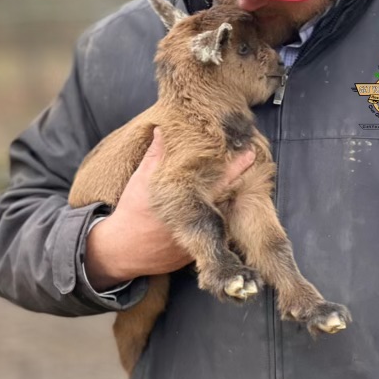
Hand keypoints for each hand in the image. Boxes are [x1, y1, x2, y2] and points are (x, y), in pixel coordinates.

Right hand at [84, 127, 254, 290]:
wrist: (123, 250)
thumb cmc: (133, 210)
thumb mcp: (142, 180)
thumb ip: (156, 155)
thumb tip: (163, 128)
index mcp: (186, 198)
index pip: (220, 178)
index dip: (237, 166)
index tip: (251, 153)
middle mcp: (198, 218)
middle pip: (228, 197)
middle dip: (241, 181)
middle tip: (254, 163)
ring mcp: (201, 237)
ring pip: (224, 217)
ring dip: (233, 201)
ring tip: (247, 183)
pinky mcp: (198, 250)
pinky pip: (216, 234)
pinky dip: (221, 222)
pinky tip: (228, 210)